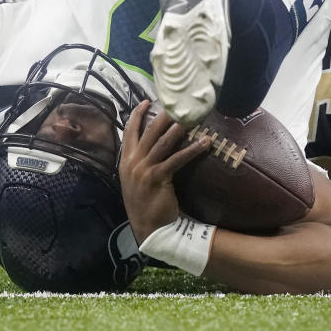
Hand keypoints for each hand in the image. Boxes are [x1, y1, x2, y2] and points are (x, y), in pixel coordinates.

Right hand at [118, 101, 209, 243]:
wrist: (148, 228)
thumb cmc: (144, 204)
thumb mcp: (134, 180)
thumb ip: (138, 163)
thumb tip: (150, 146)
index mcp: (125, 161)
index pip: (128, 132)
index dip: (137, 116)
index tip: (146, 102)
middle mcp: (132, 162)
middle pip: (147, 132)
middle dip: (160, 116)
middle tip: (175, 104)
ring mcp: (143, 170)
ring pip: (161, 142)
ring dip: (176, 128)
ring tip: (190, 117)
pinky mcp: (158, 178)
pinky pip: (176, 159)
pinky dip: (191, 150)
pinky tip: (204, 143)